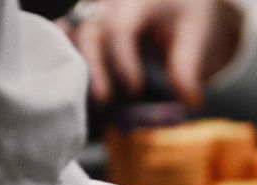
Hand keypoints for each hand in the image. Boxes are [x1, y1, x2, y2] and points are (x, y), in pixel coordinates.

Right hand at [58, 0, 242, 107]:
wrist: (180, 2)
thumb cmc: (187, 16)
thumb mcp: (195, 37)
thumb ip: (187, 69)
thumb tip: (190, 103)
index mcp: (138, 1)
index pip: (120, 29)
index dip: (123, 61)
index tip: (135, 90)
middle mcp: (109, 4)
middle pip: (89, 32)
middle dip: (94, 67)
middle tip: (103, 99)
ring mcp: (93, 13)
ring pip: (69, 34)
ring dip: (71, 66)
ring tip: (79, 98)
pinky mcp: (84, 26)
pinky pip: (64, 38)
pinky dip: (61, 60)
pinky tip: (65, 87)